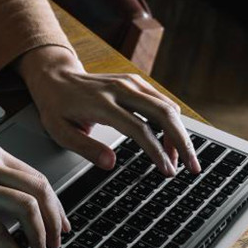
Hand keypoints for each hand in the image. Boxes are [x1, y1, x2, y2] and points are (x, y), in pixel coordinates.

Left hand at [17, 46, 200, 175]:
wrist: (55, 76)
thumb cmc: (56, 106)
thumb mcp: (59, 130)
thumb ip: (84, 147)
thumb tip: (110, 163)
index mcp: (101, 103)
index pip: (139, 128)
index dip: (156, 151)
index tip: (168, 170)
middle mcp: (119, 89)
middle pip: (162, 114)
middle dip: (182, 142)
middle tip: (192, 167)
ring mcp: (129, 82)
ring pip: (167, 106)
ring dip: (179, 133)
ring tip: (181, 159)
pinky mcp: (134, 81)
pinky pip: (161, 101)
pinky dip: (172, 121)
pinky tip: (171, 140)